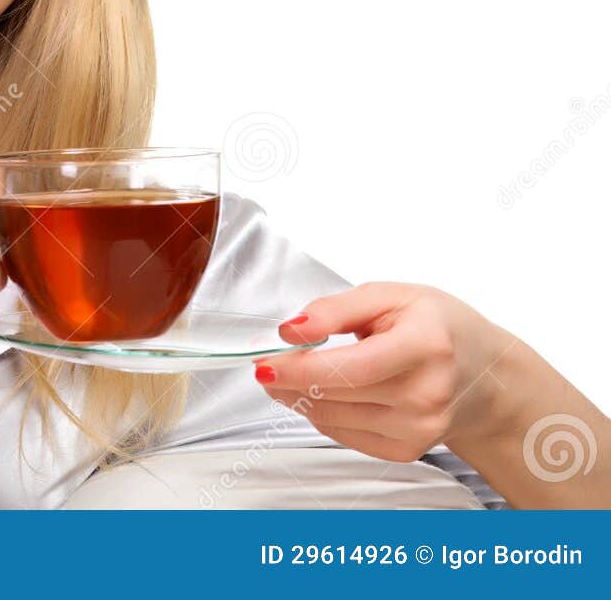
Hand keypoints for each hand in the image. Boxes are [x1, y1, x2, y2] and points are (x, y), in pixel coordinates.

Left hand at [252, 281, 519, 461]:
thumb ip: (334, 310)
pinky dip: (322, 413)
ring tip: (289, 375)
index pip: (350, 368)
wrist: (483, 373)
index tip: (264, 360)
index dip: (300, 367)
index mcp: (426, 346)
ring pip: (332, 418)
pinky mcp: (408, 449)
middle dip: (289, 379)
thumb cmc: (436, 326)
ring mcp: (419, 429)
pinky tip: (323, 393)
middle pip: (336, 394)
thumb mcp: (389, 296)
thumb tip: (290, 330)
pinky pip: (343, 434)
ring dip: (299, 397)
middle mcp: (427, 395)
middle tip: (267, 362)